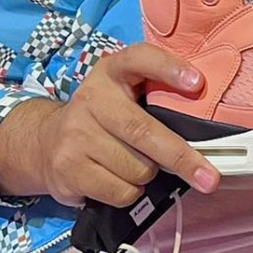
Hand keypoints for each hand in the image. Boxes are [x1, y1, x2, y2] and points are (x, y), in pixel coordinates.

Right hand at [0, 43, 220, 206]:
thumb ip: (156, 99)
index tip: (198, 83)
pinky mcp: (68, 168)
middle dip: (182, 158)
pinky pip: (121, 192)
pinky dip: (130, 193)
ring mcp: (75, 135)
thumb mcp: (122, 97)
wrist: (43, 143)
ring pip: (138, 169)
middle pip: (144, 132)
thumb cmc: (102, 121)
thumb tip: (205, 135)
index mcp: (111, 74)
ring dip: (148, 176)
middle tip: (209, 177)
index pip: (139, 59)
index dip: (169, 68)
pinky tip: (118, 180)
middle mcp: (91, 99)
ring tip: (134, 166)